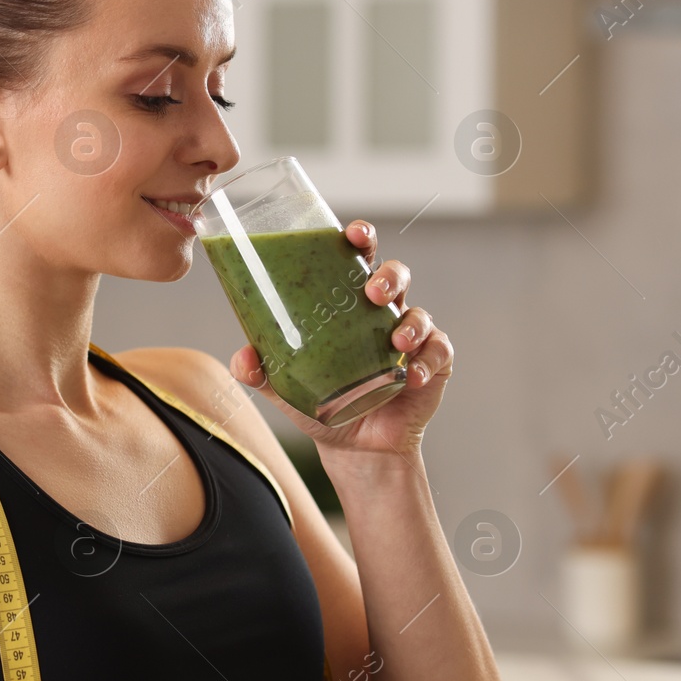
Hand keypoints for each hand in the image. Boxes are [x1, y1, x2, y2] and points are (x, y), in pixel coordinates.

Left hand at [226, 219, 452, 457]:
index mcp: (347, 304)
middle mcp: (382, 313)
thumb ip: (259, 370)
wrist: (353, 446)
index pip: (356, 259)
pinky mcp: (433, 364)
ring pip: (420, 313)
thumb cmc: (321, 401)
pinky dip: (426, 361)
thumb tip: (241, 357)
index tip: (352, 234)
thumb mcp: (284, 385)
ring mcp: (411, 337)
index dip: (360, 238)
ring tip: (395, 341)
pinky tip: (410, 376)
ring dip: (411, 323)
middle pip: (395, 275)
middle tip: (372, 292)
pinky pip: (438, 353)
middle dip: (389, 276)